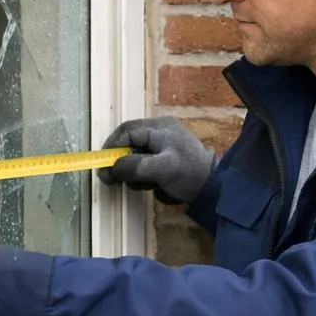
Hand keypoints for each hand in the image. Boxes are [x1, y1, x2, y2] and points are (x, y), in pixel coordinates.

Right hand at [98, 116, 216, 204]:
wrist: (212, 187)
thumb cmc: (189, 174)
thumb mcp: (164, 170)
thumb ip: (137, 166)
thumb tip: (114, 167)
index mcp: (159, 128)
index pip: (127, 131)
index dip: (111, 147)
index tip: (102, 166)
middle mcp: (158, 131)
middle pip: (127, 142)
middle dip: (118, 162)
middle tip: (110, 180)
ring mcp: (160, 143)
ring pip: (133, 154)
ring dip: (131, 171)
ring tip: (142, 185)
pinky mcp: (161, 157)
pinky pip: (142, 163)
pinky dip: (140, 175)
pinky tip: (149, 185)